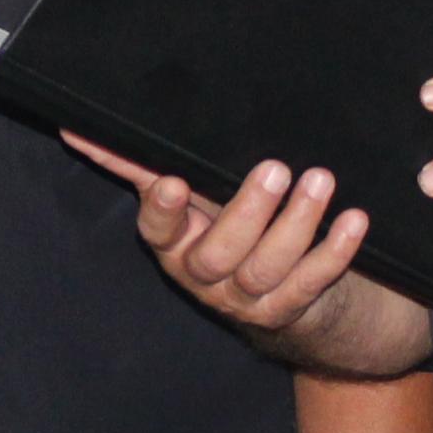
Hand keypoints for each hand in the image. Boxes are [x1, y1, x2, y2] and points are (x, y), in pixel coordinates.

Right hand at [69, 138, 370, 340]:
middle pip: (218, 254)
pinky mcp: (290, 308)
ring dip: (296, 224)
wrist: (287, 292)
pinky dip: (334, 252)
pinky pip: (311, 283)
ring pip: (267, 269)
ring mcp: (247, 298)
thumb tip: (77, 124)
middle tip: (276, 169)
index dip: (162, 210)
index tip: (172, 182)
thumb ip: (148, 163)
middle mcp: (205, 276)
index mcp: (175, 243)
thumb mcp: (196, 192)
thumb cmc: (233, 222)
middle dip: (247, 211)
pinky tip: (355, 220)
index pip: (157, 231)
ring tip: (319, 181)